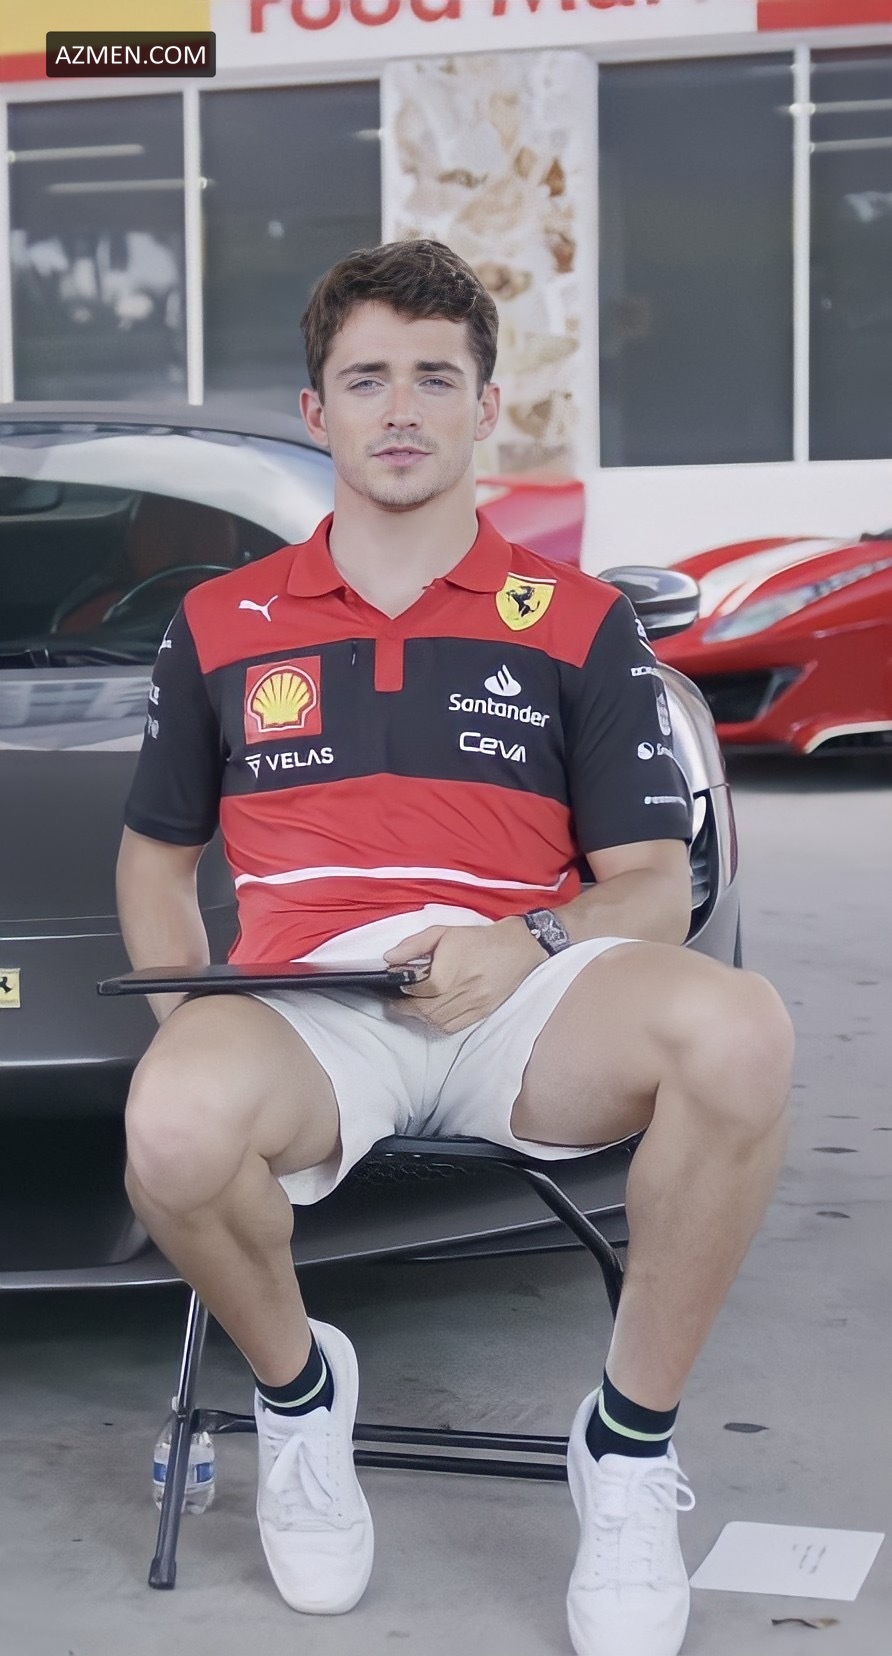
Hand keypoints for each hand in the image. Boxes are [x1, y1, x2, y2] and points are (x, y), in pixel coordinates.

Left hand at [383, 918, 543, 1033]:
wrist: (516, 948)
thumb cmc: (477, 939)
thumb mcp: (443, 932)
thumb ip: (413, 945)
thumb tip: (388, 959)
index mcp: (453, 968)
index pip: (420, 990)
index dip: (404, 991)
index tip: (396, 986)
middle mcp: (465, 989)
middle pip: (427, 1010)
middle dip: (407, 1008)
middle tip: (397, 1003)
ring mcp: (475, 1004)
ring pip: (438, 1022)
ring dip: (421, 1017)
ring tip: (413, 1007)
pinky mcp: (482, 1013)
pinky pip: (453, 1027)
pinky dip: (438, 1024)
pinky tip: (433, 1014)